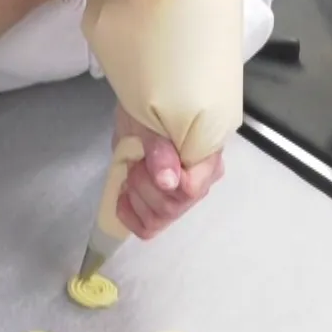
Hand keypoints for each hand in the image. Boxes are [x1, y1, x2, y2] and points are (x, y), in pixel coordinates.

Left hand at [113, 106, 223, 239]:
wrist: (142, 105)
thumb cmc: (151, 107)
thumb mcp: (151, 122)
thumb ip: (161, 150)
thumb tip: (169, 182)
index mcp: (207, 160)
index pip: (190, 190)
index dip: (161, 182)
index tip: (144, 161)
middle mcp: (200, 183)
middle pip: (171, 208)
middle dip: (142, 185)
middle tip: (136, 161)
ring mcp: (182, 198)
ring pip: (157, 220)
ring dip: (135, 196)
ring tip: (133, 172)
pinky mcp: (162, 207)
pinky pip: (148, 227)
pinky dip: (130, 213)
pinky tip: (124, 194)